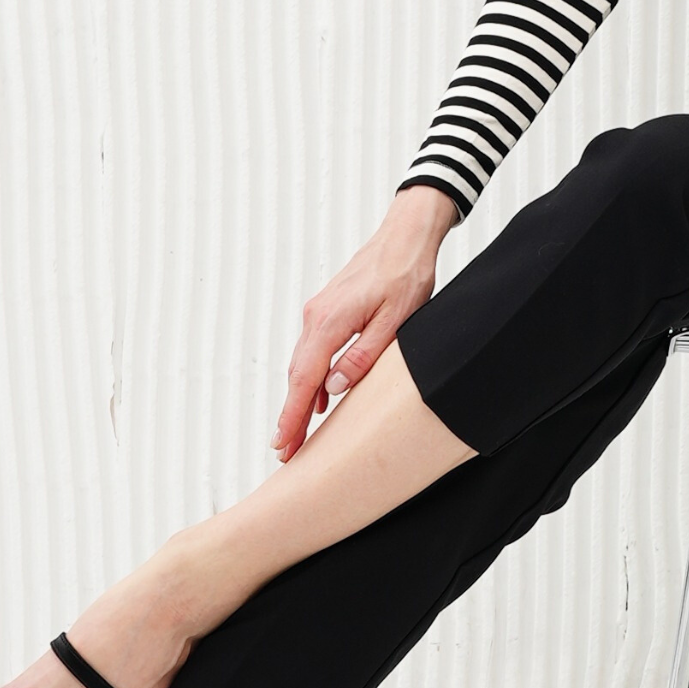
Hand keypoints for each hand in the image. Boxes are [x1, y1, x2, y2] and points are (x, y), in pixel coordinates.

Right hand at [273, 186, 459, 462]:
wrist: (405, 236)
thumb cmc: (406, 274)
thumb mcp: (394, 321)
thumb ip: (362, 357)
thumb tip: (332, 390)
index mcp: (329, 322)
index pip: (304, 380)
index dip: (292, 416)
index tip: (283, 443)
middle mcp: (316, 316)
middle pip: (297, 376)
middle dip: (290, 416)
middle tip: (285, 451)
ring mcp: (318, 311)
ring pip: (303, 364)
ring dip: (299, 399)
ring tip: (297, 433)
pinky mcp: (327, 309)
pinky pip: (312, 350)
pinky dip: (310, 377)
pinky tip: (318, 398)